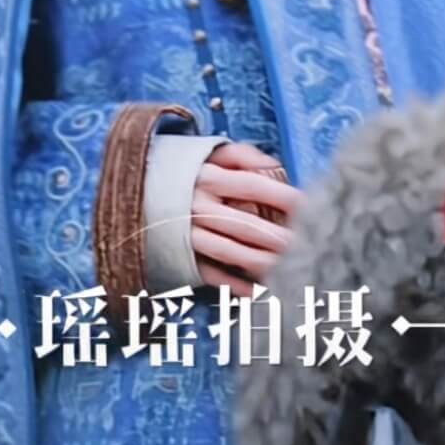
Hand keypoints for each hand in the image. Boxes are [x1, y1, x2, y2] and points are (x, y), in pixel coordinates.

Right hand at [190, 141, 303, 297]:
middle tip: (311, 245)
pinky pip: (211, 274)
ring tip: (293, 269)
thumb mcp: (210, 153)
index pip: (253, 186)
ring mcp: (187, 235)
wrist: (133, 192)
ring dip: (263, 263)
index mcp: (206, 176)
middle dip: (280, 237)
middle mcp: (197, 206)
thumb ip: (244, 156)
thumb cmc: (183, 171)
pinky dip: (235, 285)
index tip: (311, 205)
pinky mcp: (180, 257)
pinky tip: (260, 291)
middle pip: (246, 224)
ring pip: (231, 252)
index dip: (283, 196)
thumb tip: (276, 167)